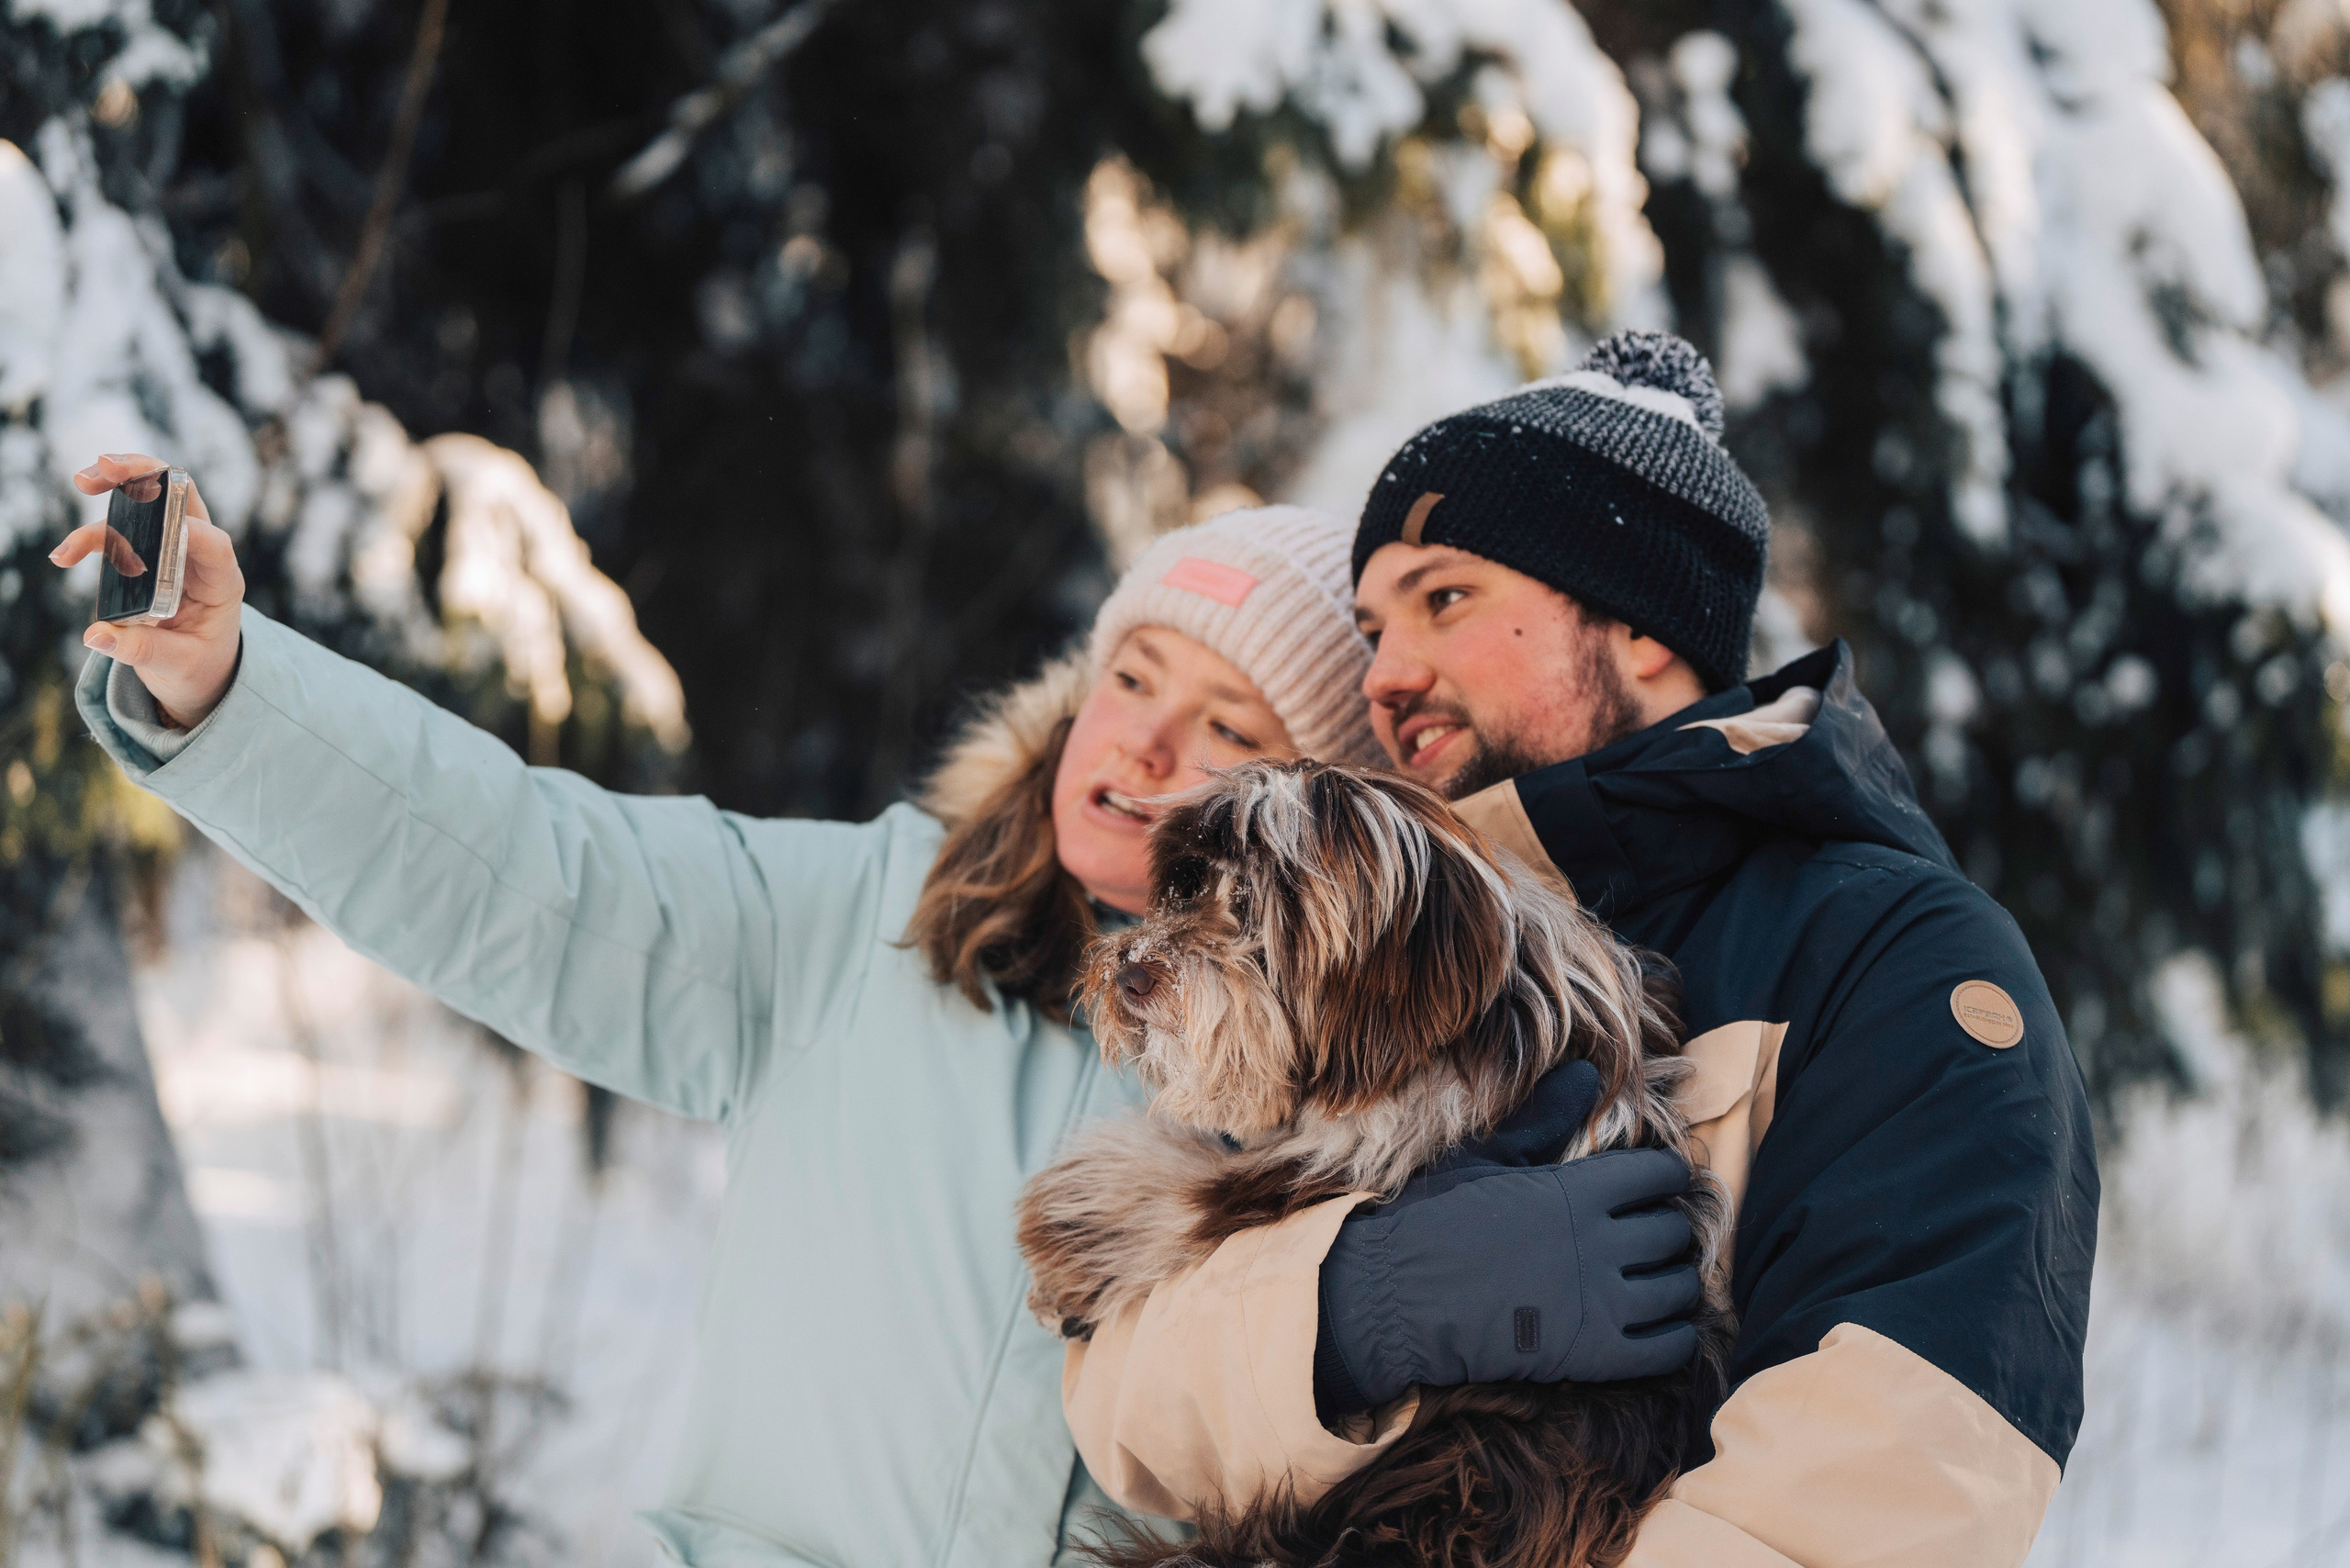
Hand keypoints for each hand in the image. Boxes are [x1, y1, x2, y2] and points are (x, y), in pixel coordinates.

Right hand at [52, 455, 243, 730]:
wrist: (199, 672)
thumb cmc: (200, 667)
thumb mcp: (181, 668)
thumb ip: (144, 652)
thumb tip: (96, 636)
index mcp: (222, 583)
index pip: (213, 544)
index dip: (186, 531)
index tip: (153, 532)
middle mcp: (202, 557)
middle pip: (183, 498)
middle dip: (147, 475)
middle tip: (106, 466)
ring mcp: (176, 550)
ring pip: (152, 501)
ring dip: (118, 485)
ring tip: (82, 481)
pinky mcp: (149, 554)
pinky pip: (123, 531)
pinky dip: (94, 533)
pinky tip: (66, 553)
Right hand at [1313, 1059, 1701, 1414]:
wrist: (1394, 1299)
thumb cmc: (1433, 1222)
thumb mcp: (1487, 1158)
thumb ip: (1545, 1118)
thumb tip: (1587, 1071)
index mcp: (1578, 1190)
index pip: (1662, 1175)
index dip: (1663, 1177)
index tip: (1650, 1186)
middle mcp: (1600, 1244)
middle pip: (1674, 1232)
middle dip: (1666, 1230)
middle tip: (1645, 1237)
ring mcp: (1600, 1304)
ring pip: (1680, 1289)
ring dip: (1673, 1283)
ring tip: (1651, 1281)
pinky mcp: (1595, 1356)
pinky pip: (1669, 1349)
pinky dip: (1672, 1337)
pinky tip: (1651, 1326)